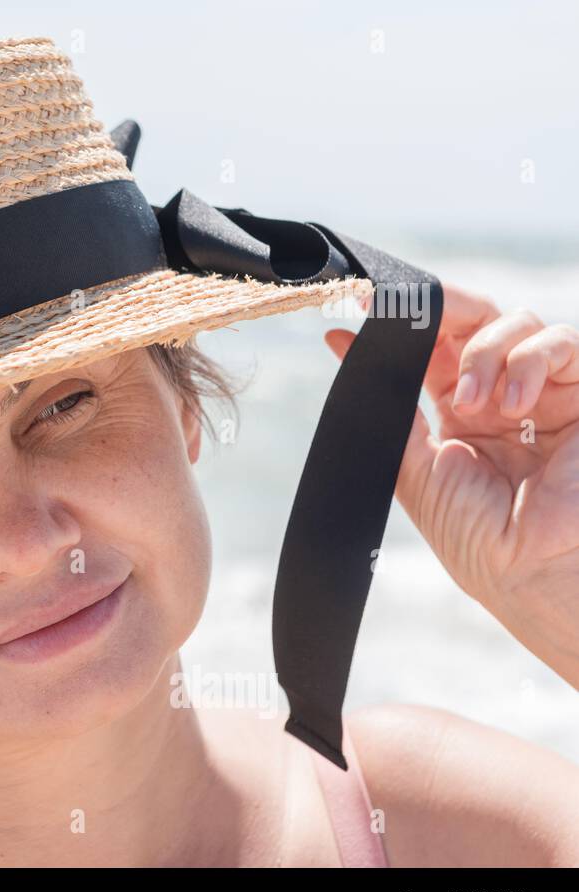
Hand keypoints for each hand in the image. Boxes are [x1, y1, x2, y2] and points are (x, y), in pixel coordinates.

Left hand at [325, 284, 578, 686]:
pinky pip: (567, 343)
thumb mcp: (416, 467)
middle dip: (446, 310)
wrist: (532, 577)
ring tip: (475, 406)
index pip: (434, 348)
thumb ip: (389, 406)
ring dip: (486, 351)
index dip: (403, 324)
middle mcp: (506, 397)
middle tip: (415, 318)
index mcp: (461, 413)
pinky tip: (512, 406)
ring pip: (519, 323)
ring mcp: (548, 394)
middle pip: (478, 321)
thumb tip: (341, 344)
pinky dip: (531, 359)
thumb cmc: (476, 536)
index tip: (360, 310)